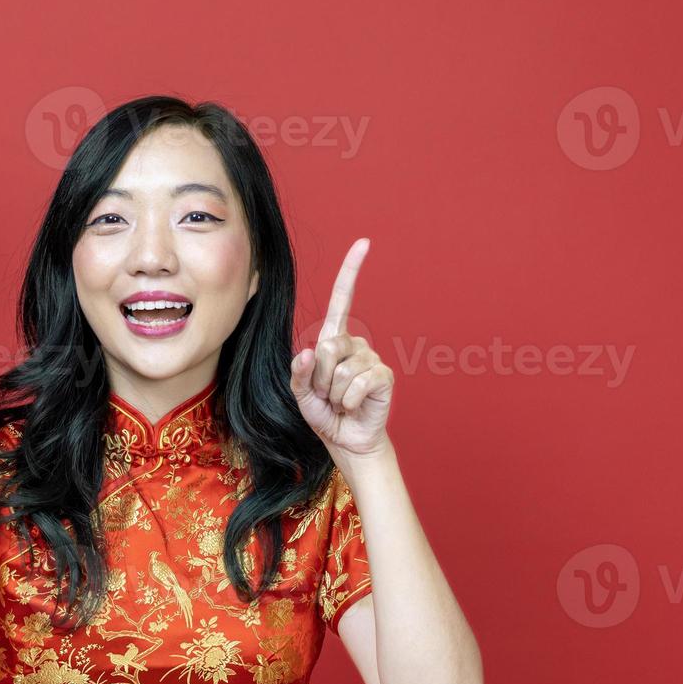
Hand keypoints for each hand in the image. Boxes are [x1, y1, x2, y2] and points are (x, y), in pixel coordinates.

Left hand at [290, 238, 394, 459]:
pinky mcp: (383, 376)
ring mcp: (371, 358)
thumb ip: (299, 372)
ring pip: (340, 369)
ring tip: (339, 402)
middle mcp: (355, 344)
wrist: (346, 440)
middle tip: (325, 395)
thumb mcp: (301, 392)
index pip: (342, 301)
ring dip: (332, 393)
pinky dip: (347, 400)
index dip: (351, 272)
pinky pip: (356, 383)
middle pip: (327, 347)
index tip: (364, 243)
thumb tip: (309, 352)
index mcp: (334, 340)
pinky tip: (352, 407)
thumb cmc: (324, 413)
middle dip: (318, 378)